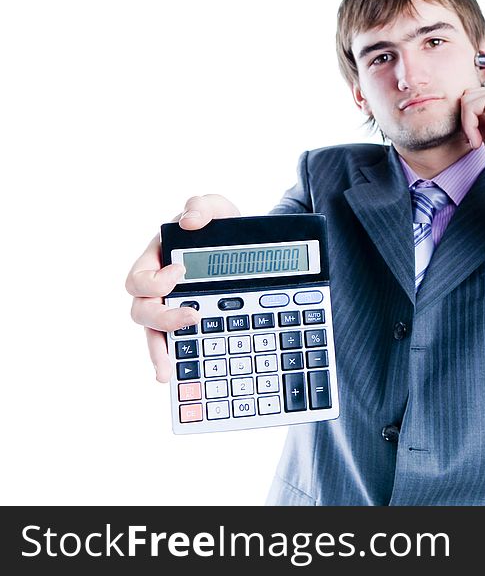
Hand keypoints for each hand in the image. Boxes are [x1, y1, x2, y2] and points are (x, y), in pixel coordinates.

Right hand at [125, 194, 240, 382]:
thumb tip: (189, 220)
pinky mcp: (187, 323)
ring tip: (167, 370)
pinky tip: (174, 376)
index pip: (139, 277)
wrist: (247, 248)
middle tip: (193, 316)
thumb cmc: (221, 228)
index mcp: (156, 260)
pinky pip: (172, 345)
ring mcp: (171, 308)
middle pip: (141, 310)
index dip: (155, 280)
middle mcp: (158, 288)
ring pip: (153, 334)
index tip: (181, 272)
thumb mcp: (217, 209)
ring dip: (159, 351)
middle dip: (162, 318)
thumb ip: (202, 206)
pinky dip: (171, 360)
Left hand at [460, 50, 484, 167]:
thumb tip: (468, 109)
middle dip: (466, 117)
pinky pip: (470, 107)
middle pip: (470, 93)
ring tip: (477, 142)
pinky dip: (469, 126)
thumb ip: (481, 117)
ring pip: (467, 99)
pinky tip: (478, 141)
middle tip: (474, 140)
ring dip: (467, 124)